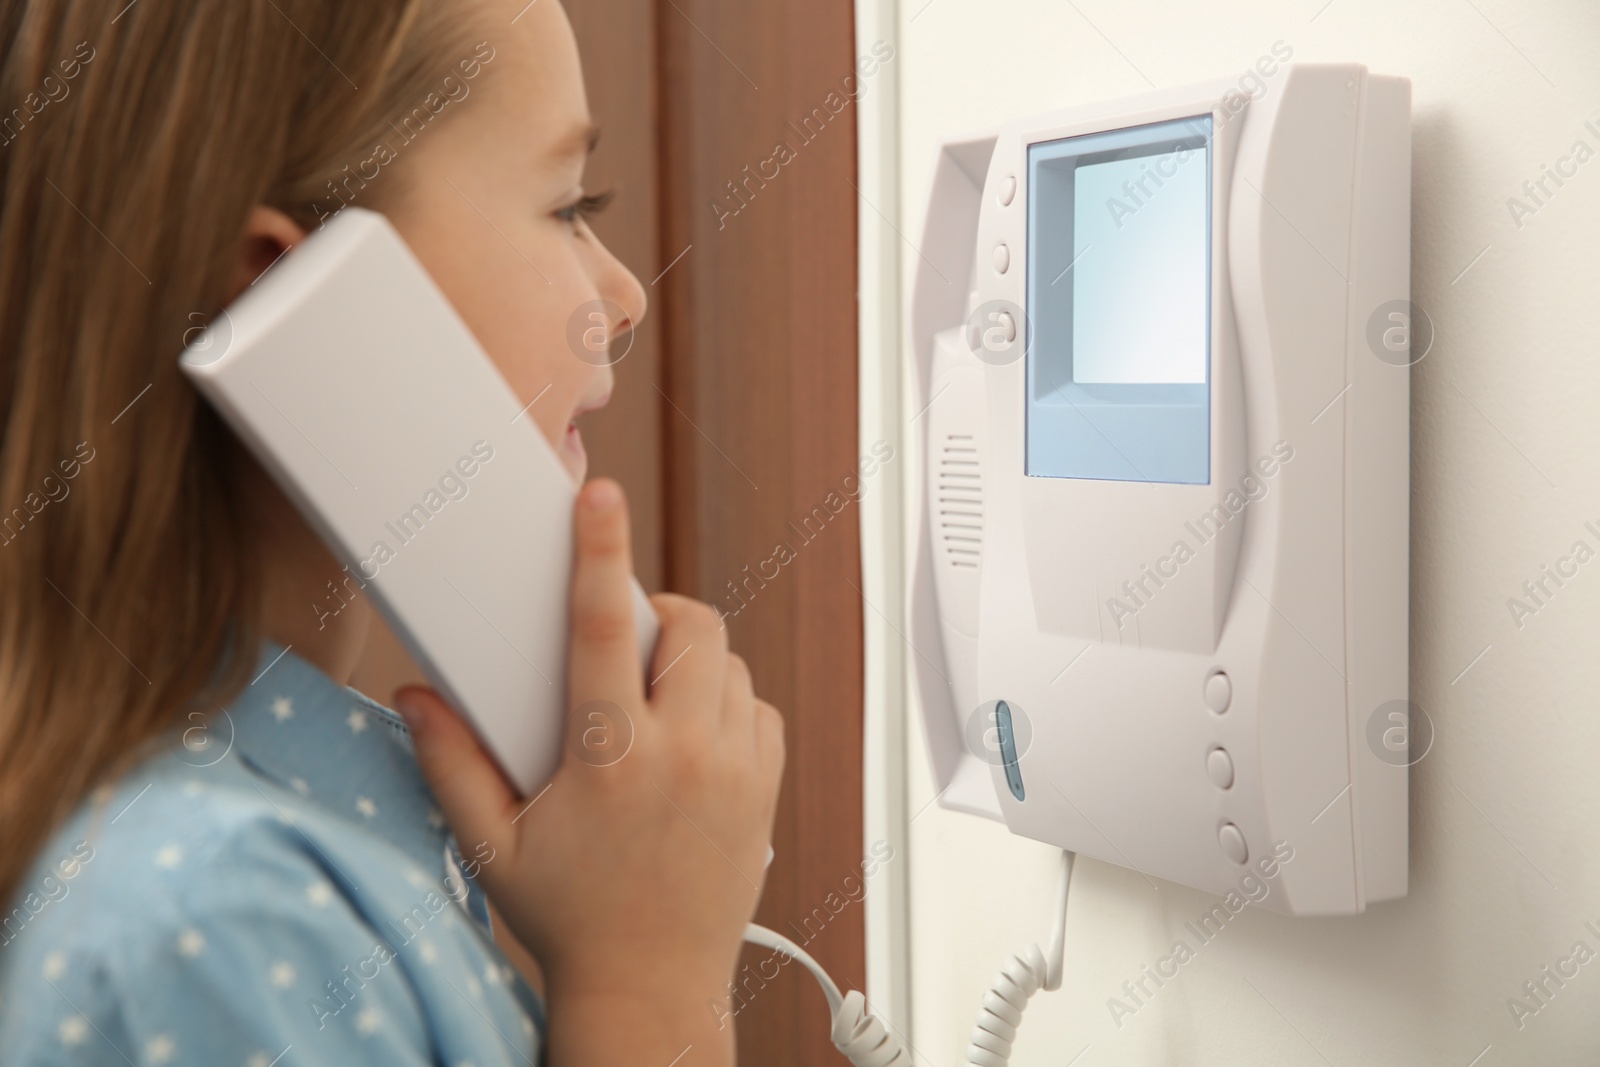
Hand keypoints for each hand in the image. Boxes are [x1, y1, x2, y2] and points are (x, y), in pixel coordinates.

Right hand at [394, 478, 783, 1057]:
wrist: (651, 993)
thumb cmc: (570, 921)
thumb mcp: (492, 847)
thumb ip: (451, 764)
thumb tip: (415, 697)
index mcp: (610, 758)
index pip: (605, 625)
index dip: (599, 548)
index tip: (600, 495)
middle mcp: (683, 754)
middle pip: (694, 627)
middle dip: (663, 613)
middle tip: (629, 644)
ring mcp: (736, 772)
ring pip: (733, 664)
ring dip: (697, 663)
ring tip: (657, 701)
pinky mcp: (767, 791)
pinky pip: (762, 710)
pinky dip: (733, 704)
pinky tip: (695, 737)